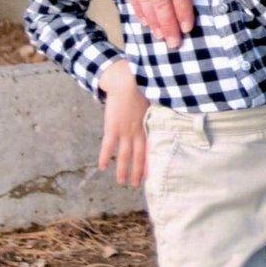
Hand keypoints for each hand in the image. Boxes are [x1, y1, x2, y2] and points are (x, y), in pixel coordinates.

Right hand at [96, 61, 148, 186]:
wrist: (127, 81)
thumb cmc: (141, 88)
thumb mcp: (152, 103)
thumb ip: (155, 114)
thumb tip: (163, 118)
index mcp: (147, 126)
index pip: (150, 148)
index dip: (150, 162)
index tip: (151, 175)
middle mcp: (137, 131)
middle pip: (138, 156)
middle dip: (137, 172)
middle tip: (136, 185)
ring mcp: (124, 131)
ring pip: (124, 155)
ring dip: (122, 170)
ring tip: (122, 182)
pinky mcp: (112, 128)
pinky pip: (108, 146)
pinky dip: (105, 157)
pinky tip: (102, 167)